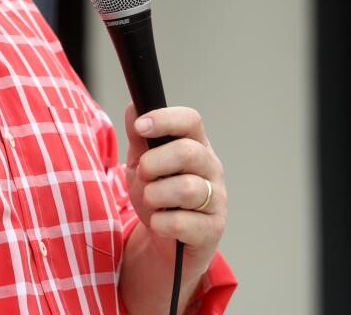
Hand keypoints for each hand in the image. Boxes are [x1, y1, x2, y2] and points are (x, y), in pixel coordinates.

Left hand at [124, 104, 226, 278]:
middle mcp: (211, 168)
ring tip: (150, 201)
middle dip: (154, 162)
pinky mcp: (211, 229)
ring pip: (187, 189)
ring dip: (155, 195)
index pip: (191, 120)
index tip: (140, 127)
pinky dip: (160, 223)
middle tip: (143, 174)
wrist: (165, 243)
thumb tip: (134, 107)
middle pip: (188, 152)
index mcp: (196, 145)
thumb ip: (138, 137)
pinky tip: (158, 223)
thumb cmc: (158, 196)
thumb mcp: (142, 163)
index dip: (164, 119)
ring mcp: (216, 199)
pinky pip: (182, 223)